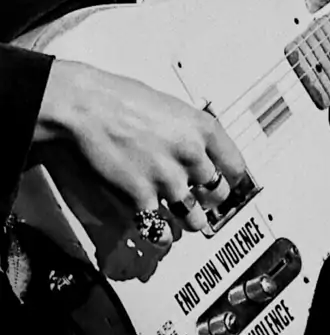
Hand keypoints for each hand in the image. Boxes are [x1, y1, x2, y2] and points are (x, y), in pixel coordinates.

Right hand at [36, 61, 245, 251]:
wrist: (86, 107)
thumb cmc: (120, 98)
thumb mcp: (170, 106)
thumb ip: (189, 131)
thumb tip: (197, 146)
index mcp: (203, 129)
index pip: (237, 166)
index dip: (231, 177)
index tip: (227, 181)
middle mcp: (192, 156)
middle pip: (219, 194)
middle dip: (209, 199)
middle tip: (200, 199)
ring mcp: (169, 180)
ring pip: (196, 219)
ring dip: (189, 220)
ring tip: (183, 217)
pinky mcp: (142, 198)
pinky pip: (161, 231)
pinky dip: (160, 235)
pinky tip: (159, 232)